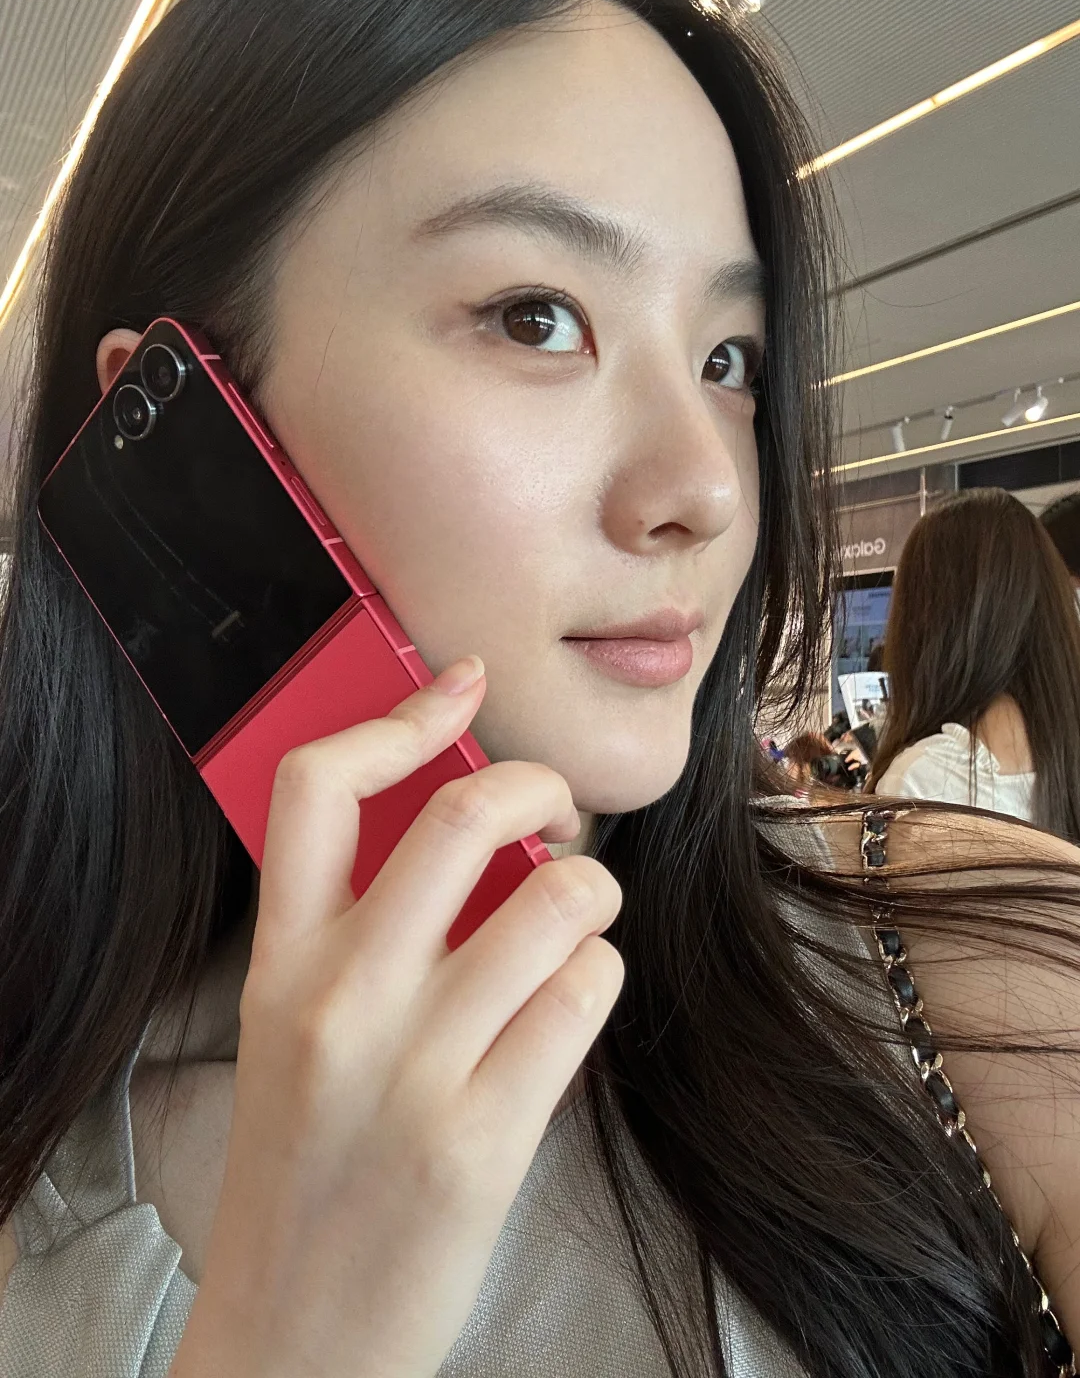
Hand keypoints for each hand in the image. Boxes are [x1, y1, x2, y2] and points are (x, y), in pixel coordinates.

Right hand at [168, 655, 623, 1377]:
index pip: (317, 785)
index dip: (402, 714)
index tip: (460, 686)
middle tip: (555, 814)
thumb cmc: (307, 1165)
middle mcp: (340, 999)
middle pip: (466, 815)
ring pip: (557, 898)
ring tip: (570, 927)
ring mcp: (415, 1068)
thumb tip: (479, 820)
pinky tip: (566, 1006)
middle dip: (540, 786)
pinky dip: (595, 978)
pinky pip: (586, 990)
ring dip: (589, 894)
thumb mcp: (289, 1029)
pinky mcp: (486, 1135)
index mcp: (279, 962)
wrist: (295, 1336)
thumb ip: (354, 926)